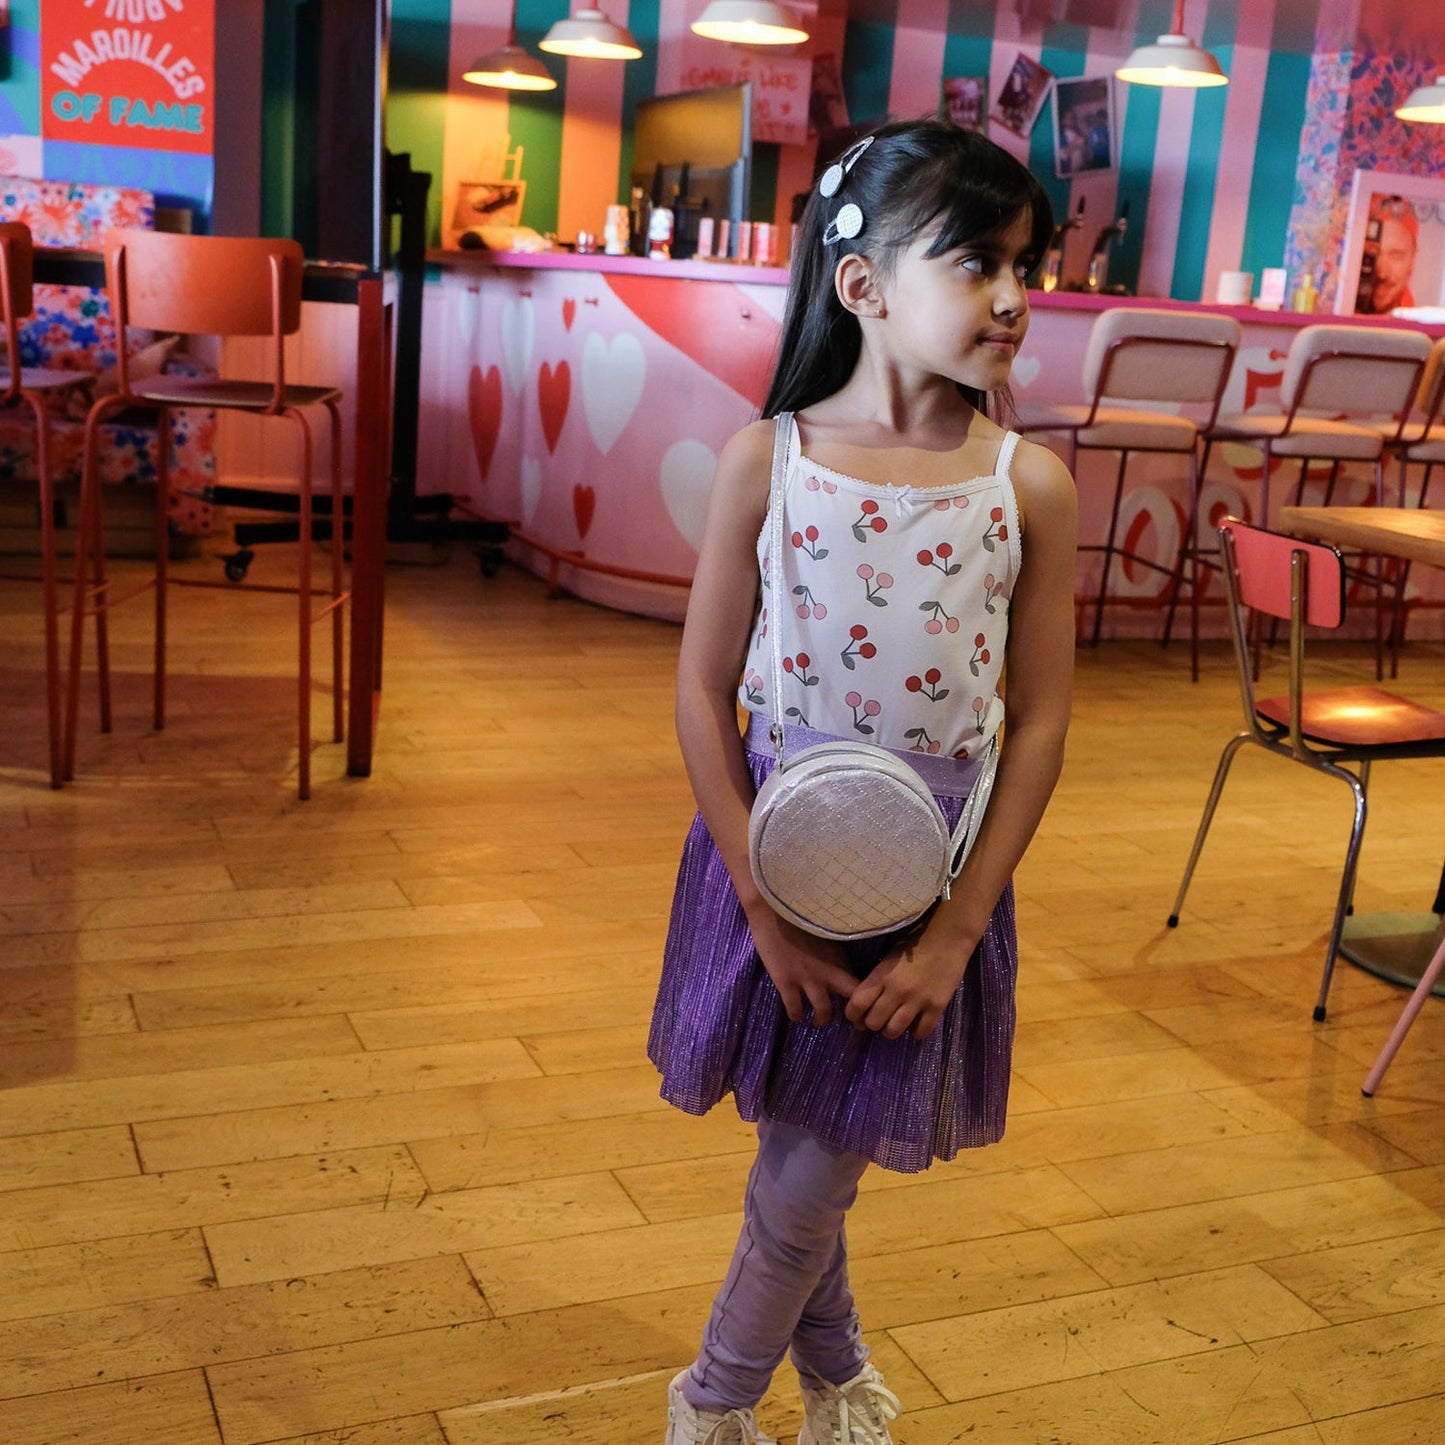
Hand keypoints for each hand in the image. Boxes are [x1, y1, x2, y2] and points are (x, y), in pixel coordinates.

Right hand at [744, 904, 857, 1024]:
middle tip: (851, 1023)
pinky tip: (795, 1014)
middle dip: (854, 1015)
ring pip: (823, 1011)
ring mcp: (807, 979)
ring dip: (821, 1020)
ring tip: (817, 1021)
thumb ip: (835, 952)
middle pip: (852, 1000)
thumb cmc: (799, 916)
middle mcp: (829, 972)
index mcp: (840, 958)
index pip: (862, 984)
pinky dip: (796, 1015)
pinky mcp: (786, 982)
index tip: (864, 1008)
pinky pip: (795, 1009)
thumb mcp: (825, 934)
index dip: (867, 999)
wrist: (772, 911)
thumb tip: (843, 963)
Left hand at [844, 927, 973, 1040]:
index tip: (856, 1015)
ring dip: (891, 1030)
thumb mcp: (888, 959)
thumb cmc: (915, 944)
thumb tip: (866, 1003)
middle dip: (873, 1023)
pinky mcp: (937, 1007)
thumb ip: (877, 980)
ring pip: (894, 1031)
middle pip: (873, 1022)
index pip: (857, 1003)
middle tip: (879, 1018)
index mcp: (882, 975)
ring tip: (896, 1023)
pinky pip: (921, 1032)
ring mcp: (917, 1000)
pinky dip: (916, 1032)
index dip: (852, 1014)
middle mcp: (897, 990)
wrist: (947, 938)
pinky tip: (916, 1024)